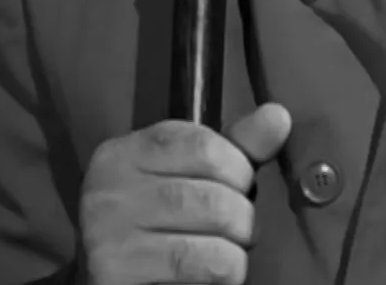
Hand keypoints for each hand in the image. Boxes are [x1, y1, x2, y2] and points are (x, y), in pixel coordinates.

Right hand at [77, 103, 291, 284]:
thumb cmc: (161, 229)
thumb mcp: (197, 178)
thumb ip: (237, 147)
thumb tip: (276, 116)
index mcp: (124, 154)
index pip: (204, 145)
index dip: (237, 168)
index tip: (234, 186)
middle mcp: (108, 190)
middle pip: (216, 190)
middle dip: (241, 213)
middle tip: (231, 229)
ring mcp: (108, 234)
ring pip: (216, 224)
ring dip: (237, 244)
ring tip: (221, 252)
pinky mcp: (118, 274)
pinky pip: (207, 263)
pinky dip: (228, 270)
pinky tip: (209, 274)